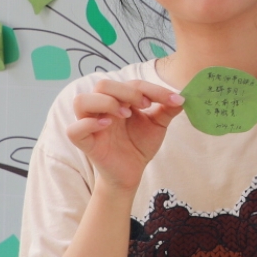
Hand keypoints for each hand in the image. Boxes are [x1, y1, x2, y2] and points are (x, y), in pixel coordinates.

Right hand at [66, 79, 184, 191]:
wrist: (132, 173)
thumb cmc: (140, 145)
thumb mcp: (158, 125)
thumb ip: (167, 109)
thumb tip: (183, 96)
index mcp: (119, 100)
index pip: (130, 84)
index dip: (152, 89)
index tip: (172, 99)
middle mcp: (101, 108)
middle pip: (103, 85)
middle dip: (127, 92)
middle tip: (145, 105)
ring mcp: (90, 125)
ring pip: (81, 101)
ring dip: (106, 102)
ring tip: (125, 114)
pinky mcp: (85, 143)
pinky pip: (74, 130)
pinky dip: (88, 124)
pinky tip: (106, 125)